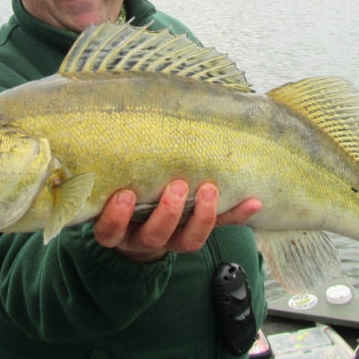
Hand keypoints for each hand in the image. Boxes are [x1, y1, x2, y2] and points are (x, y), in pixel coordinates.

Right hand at [93, 180, 261, 262]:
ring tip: (209, 190)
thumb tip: (105, 118)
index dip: (116, 218)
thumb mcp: (107, 188)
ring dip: (203, 216)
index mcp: (117, 229)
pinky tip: (253, 201)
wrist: (136, 227)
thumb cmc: (120, 195)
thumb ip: (109, 169)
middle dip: (168, 213)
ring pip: (187, 240)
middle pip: (154, 235)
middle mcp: (144, 237)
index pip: (110, 231)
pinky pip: (220, 229)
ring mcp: (173, 239)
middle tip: (177, 187)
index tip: (124, 196)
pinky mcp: (198, 232)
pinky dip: (237, 214)